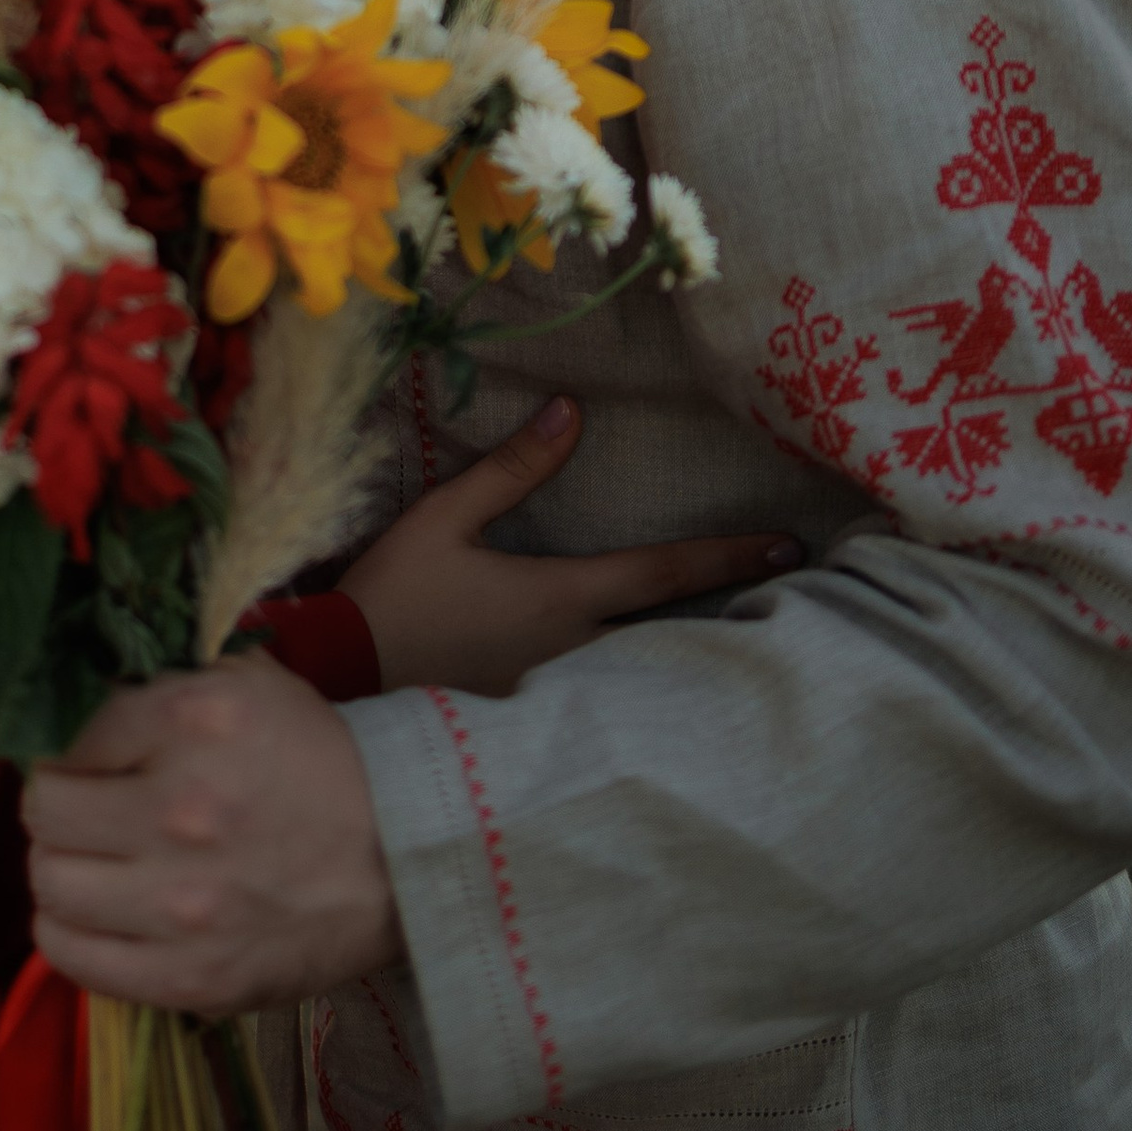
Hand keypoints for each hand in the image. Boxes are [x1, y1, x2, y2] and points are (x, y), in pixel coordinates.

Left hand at [24, 650, 401, 1014]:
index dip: (71, 745)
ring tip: (90, 863)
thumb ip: (160, 676)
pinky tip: (95, 915)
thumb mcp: (248, 681)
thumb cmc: (317, 761)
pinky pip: (73, 958)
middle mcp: (181, 809)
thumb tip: (71, 686)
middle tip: (81, 810)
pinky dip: (67, 934)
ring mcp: (183, 902)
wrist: (402, 856)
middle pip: (45, 811)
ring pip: (48, 884)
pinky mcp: (192, 975)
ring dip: (59, 869)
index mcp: (193, 718)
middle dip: (55, 805)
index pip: (67, 731)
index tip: (88, 758)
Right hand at [339, 394, 805, 696]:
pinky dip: (638, 683)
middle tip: (791, 601)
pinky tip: (654, 687)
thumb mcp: (443, 518)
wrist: (340, 685)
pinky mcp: (532, 721)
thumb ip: (511, 468)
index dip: (730, 556)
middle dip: (731, 615)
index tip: (788, 545)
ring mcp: (558, 697)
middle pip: (674, 634)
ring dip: (689, 652)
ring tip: (740, 639)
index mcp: (563, 598)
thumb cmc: (391, 597)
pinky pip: (603, 700)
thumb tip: (571, 408)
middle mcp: (577, 654)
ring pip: (642, 671)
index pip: (666, 575)